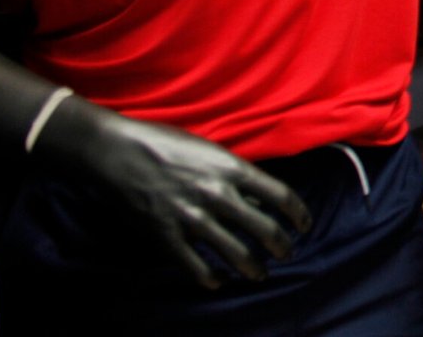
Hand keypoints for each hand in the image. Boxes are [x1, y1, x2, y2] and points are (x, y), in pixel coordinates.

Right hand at [32, 97, 310, 288]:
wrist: (117, 151)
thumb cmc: (165, 142)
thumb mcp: (211, 150)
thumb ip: (235, 174)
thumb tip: (258, 197)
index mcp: (233, 168)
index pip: (282, 196)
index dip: (300, 214)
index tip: (305, 225)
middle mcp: (218, 195)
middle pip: (265, 229)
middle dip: (282, 246)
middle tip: (286, 253)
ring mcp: (193, 218)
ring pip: (236, 254)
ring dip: (253, 268)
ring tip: (259, 274)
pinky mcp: (167, 236)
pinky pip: (196, 267)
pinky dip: (211, 278)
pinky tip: (218, 280)